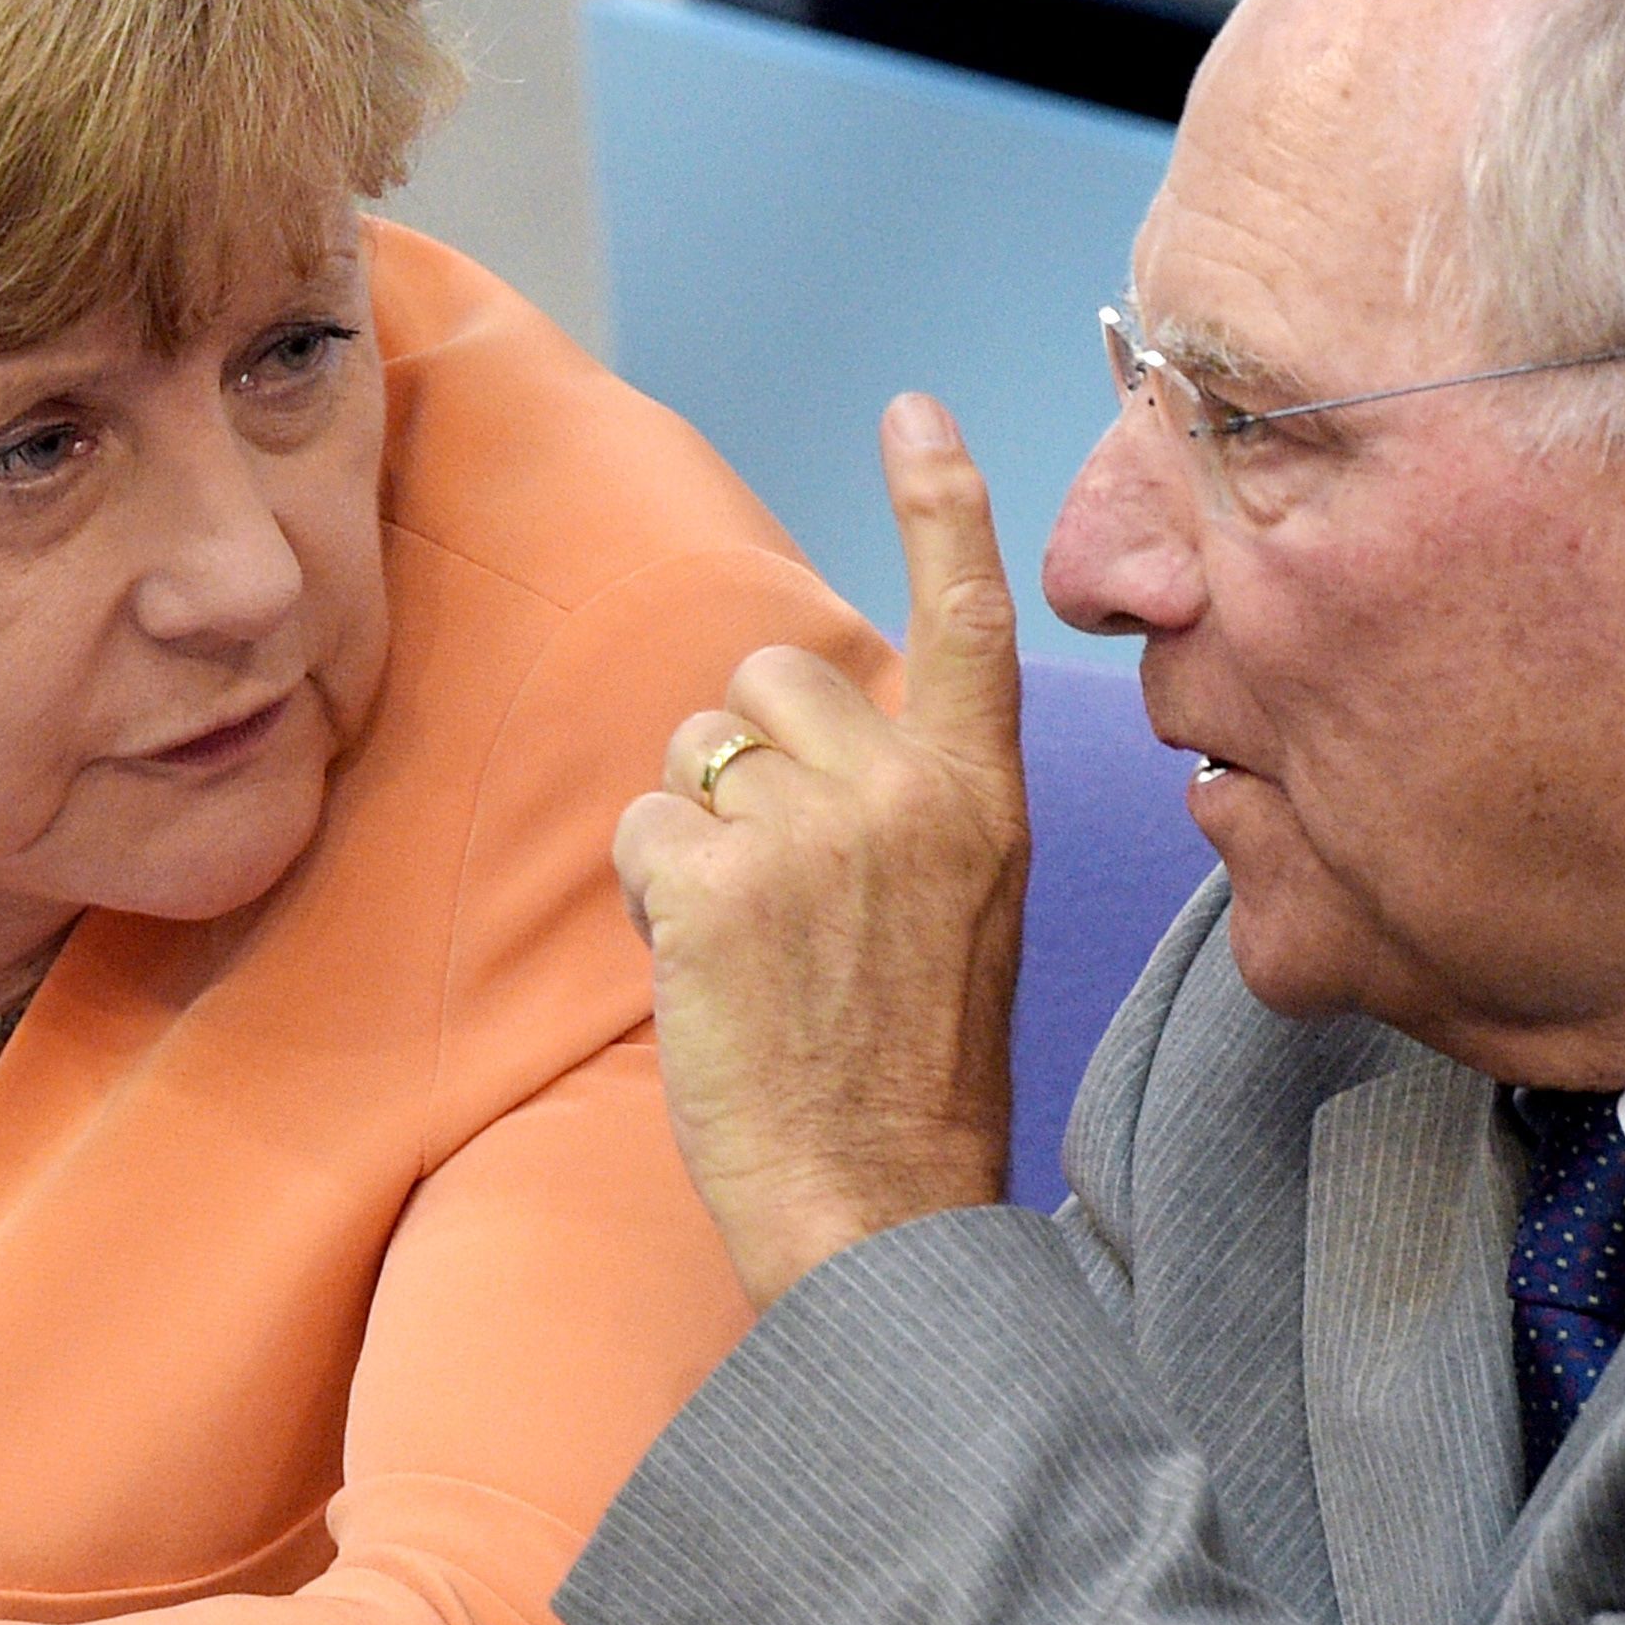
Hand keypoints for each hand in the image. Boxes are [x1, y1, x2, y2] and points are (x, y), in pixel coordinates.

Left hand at [613, 397, 1026, 1303]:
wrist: (881, 1213)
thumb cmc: (913, 1078)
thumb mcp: (963, 914)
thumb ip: (911, 804)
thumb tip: (806, 729)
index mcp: (982, 798)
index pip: (968, 616)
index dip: (938, 504)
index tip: (912, 411)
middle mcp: (906, 793)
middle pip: (775, 673)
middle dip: (751, 755)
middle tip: (784, 885)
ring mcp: (808, 835)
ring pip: (697, 746)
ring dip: (697, 826)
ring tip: (756, 942)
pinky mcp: (712, 887)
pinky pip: (642, 826)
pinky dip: (652, 892)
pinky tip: (706, 970)